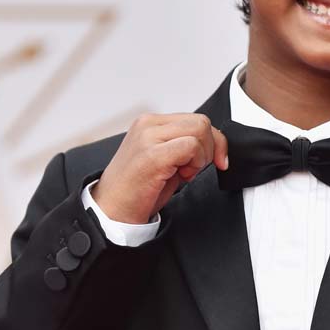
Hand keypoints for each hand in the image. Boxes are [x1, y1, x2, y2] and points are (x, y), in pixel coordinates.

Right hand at [93, 112, 228, 223]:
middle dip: (210, 148)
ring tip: (183, 173)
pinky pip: (191, 146)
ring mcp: (149, 137)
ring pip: (199, 130)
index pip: (196, 119)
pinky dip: (195, 163)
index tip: (218, 160)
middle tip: (193, 169)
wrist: (111, 210)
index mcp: (150, 123)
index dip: (214, 141)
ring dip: (201, 156)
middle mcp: (148, 125)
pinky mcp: (153, 155)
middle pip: (201, 122)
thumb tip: (213, 144)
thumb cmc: (136, 189)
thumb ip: (184, 146)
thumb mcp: (165, 160)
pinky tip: (181, 176)